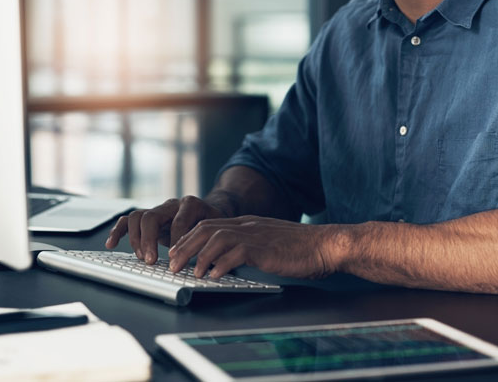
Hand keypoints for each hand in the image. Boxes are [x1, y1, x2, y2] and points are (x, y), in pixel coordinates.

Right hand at [104, 196, 225, 264]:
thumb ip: (209, 241)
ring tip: (141, 257)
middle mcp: (171, 205)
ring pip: (137, 217)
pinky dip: (117, 231)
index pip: (178, 222)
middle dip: (149, 240)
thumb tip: (205, 261)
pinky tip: (111, 244)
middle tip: (151, 261)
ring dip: (136, 239)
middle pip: (151, 217)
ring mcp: (158, 210)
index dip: (176, 242)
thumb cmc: (212, 224)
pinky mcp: (148, 218)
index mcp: (190, 205)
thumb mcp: (215, 230)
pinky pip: (128, 221)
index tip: (176, 261)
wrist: (209, 212)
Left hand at [168, 215, 342, 279]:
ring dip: (198, 256)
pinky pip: (236, 253)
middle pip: (206, 229)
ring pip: (216, 238)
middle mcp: (248, 225)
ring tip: (188, 272)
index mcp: (248, 224)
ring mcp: (256, 235)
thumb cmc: (300, 249)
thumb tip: (226, 263)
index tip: (176, 252)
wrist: (325, 245)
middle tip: (172, 263)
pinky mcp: (264, 248)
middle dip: (185, 246)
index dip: (189, 239)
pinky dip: (221, 264)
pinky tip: (213, 275)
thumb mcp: (268, 244)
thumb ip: (248, 248)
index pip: (209, 225)